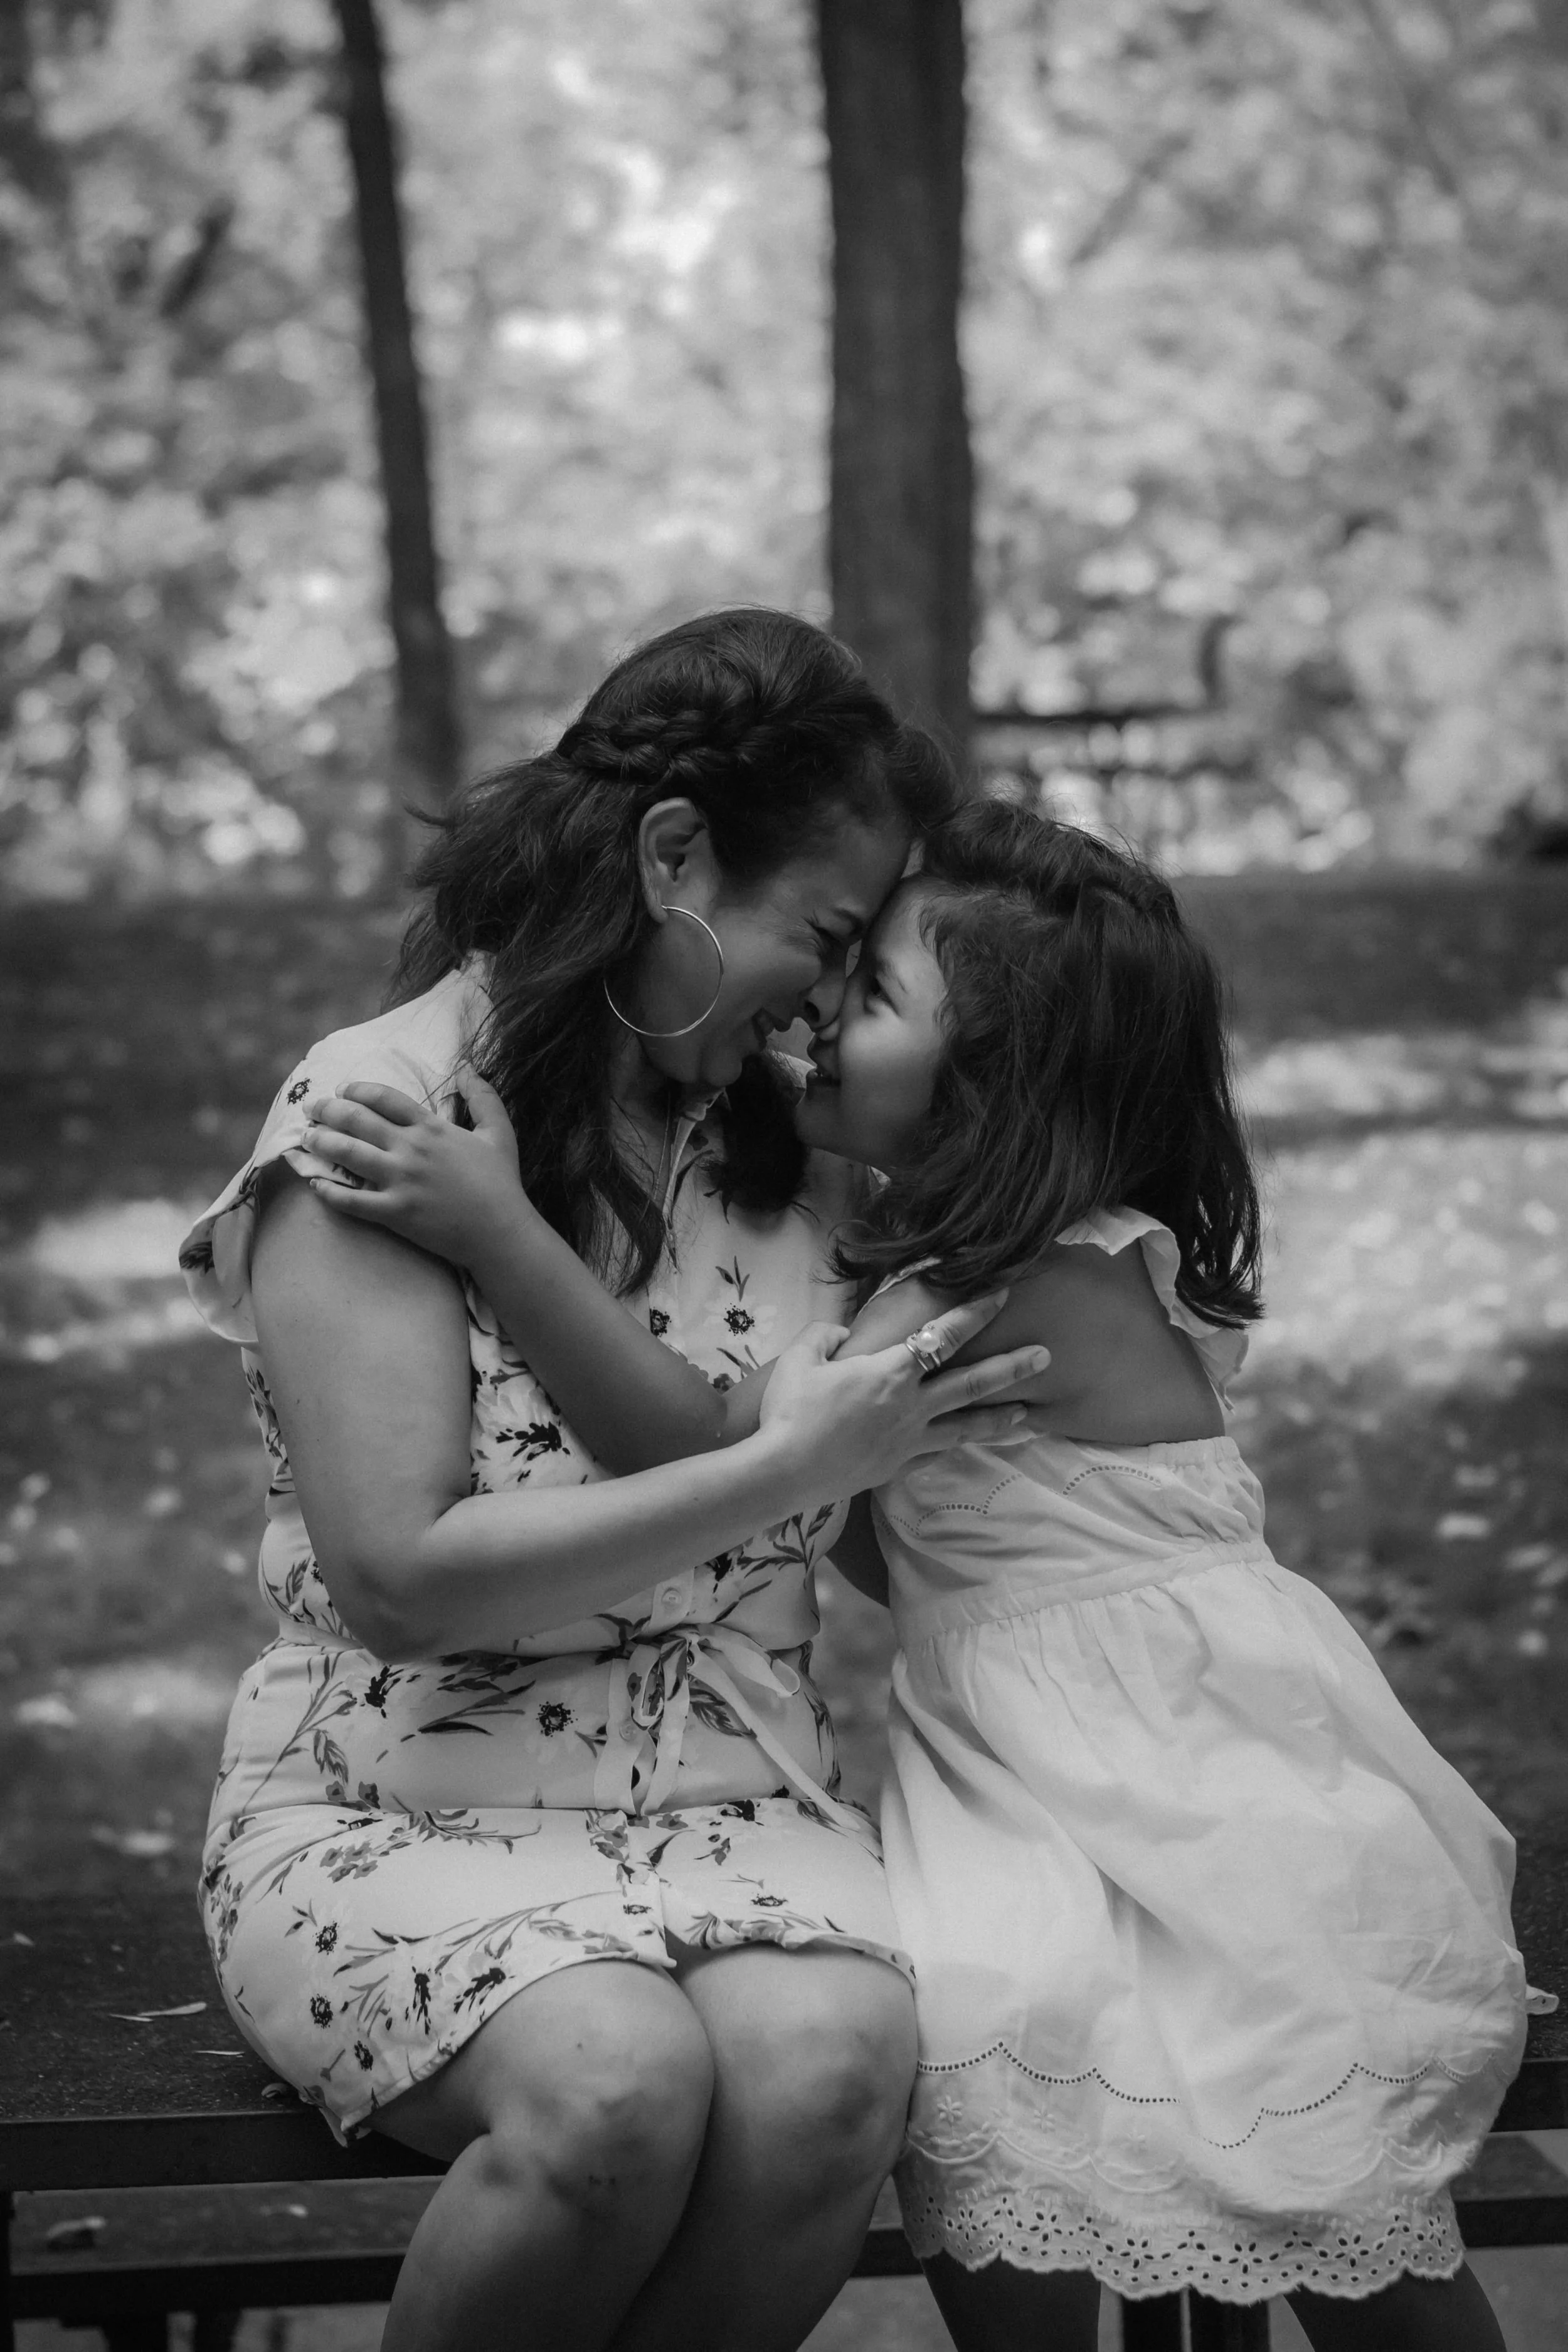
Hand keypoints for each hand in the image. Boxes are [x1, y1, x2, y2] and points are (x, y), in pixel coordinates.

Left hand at [298, 1074, 527, 1267]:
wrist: (501, 1233)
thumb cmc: (502, 1183)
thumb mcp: (500, 1132)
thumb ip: (483, 1096)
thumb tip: (468, 1067)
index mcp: (432, 1128)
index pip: (385, 1097)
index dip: (359, 1089)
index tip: (343, 1089)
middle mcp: (411, 1150)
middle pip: (358, 1120)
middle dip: (328, 1110)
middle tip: (311, 1108)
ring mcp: (401, 1181)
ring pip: (348, 1154)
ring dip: (321, 1142)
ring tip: (306, 1138)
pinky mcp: (395, 1213)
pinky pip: (351, 1200)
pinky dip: (329, 1191)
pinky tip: (315, 1183)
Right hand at [756, 1294, 1050, 1495]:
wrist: (785, 1471)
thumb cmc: (791, 1410)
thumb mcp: (800, 1358)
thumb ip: (825, 1336)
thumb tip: (842, 1336)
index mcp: (891, 1372)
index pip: (944, 1335)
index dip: (975, 1311)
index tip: (1002, 1293)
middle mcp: (912, 1405)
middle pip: (973, 1383)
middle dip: (1012, 1367)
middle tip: (1046, 1356)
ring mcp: (909, 1439)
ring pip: (966, 1426)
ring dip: (1001, 1417)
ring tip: (1030, 1414)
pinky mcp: (899, 1465)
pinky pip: (937, 1451)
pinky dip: (957, 1445)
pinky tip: (972, 1445)